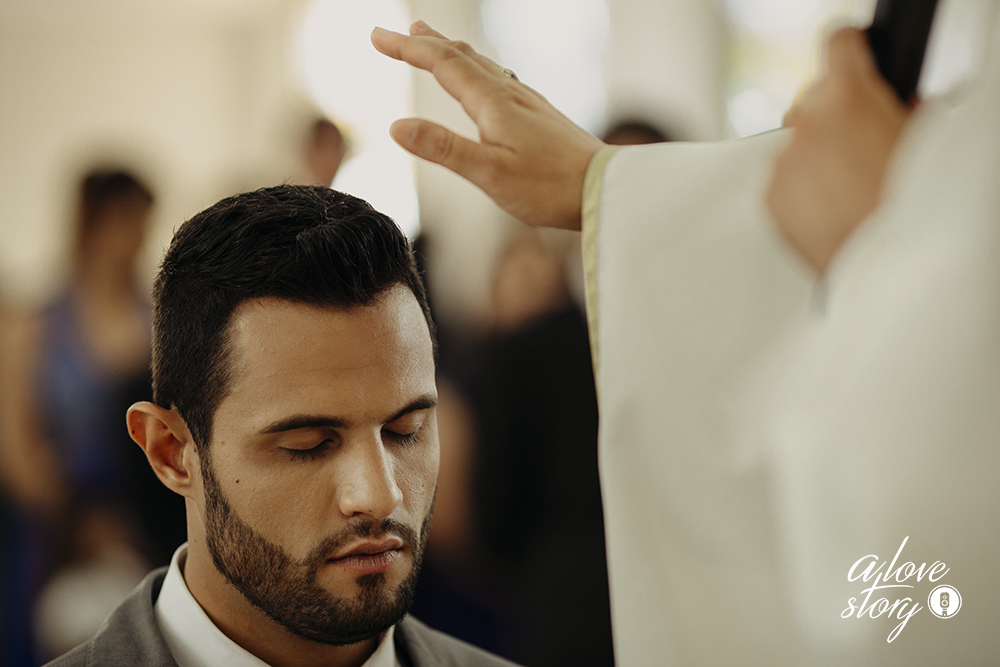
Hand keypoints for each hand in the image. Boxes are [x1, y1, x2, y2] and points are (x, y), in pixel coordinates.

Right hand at [372, 21, 604, 230]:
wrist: (604, 189)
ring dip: (450, 51)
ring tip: (433, 42)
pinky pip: (498, 78)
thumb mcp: (489, 173)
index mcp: (492, 102)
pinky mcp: (538, 115)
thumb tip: (398, 127)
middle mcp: (509, 93)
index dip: (406, 48)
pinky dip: (476, 68)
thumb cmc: (550, 187)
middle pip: (460, 56)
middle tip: (397, 32)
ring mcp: (526, 101)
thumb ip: (443, 149)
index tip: (376, 36)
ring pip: (481, 65)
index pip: (441, 64)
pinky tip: (484, 79)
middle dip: (424, 42)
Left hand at [766, 27, 912, 272]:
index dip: (850, 49)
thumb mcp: (923, 139)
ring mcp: (783, 163)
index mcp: (847, 96)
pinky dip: (801, 189)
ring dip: (816, 156)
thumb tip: (901, 105)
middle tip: (863, 146)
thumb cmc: (910, 203)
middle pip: (813, 100)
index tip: (851, 55)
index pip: (838, 44)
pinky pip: (783, 181)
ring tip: (849, 187)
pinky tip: (831, 207)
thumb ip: (905, 108)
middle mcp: (805, 125)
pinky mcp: (769, 198)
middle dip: (835, 116)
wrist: (886, 264)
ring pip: (796, 144)